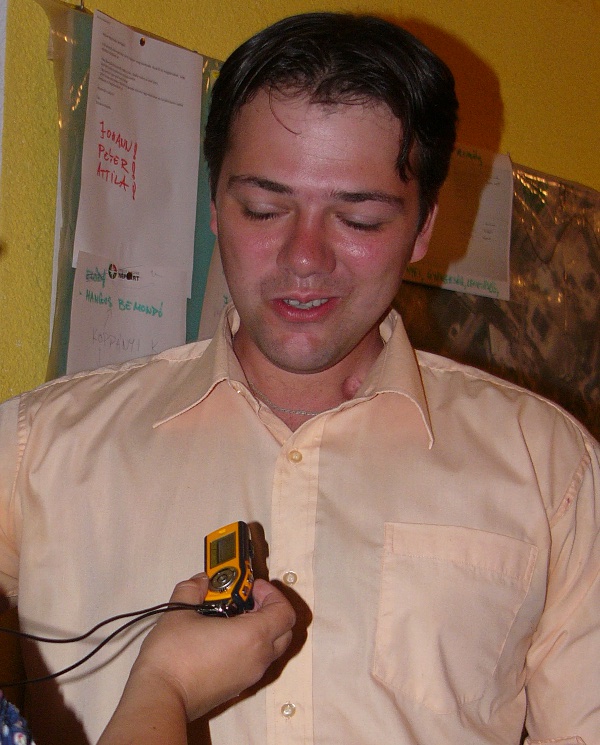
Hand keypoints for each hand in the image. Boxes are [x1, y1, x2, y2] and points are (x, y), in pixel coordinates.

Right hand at [128, 574, 294, 718]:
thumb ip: (194, 588)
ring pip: (270, 648)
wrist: (160, 698)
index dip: (273, 594)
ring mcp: (249, 676)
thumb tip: (202, 580)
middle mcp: (258, 658)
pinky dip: (249, 646)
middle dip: (270, 610)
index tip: (252, 586)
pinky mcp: (237, 688)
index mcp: (253, 636)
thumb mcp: (180, 611)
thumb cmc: (173, 655)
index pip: (285, 612)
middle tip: (246, 599)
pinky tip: (220, 638)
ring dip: (260, 629)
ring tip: (229, 617)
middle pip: (283, 631)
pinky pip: (254, 662)